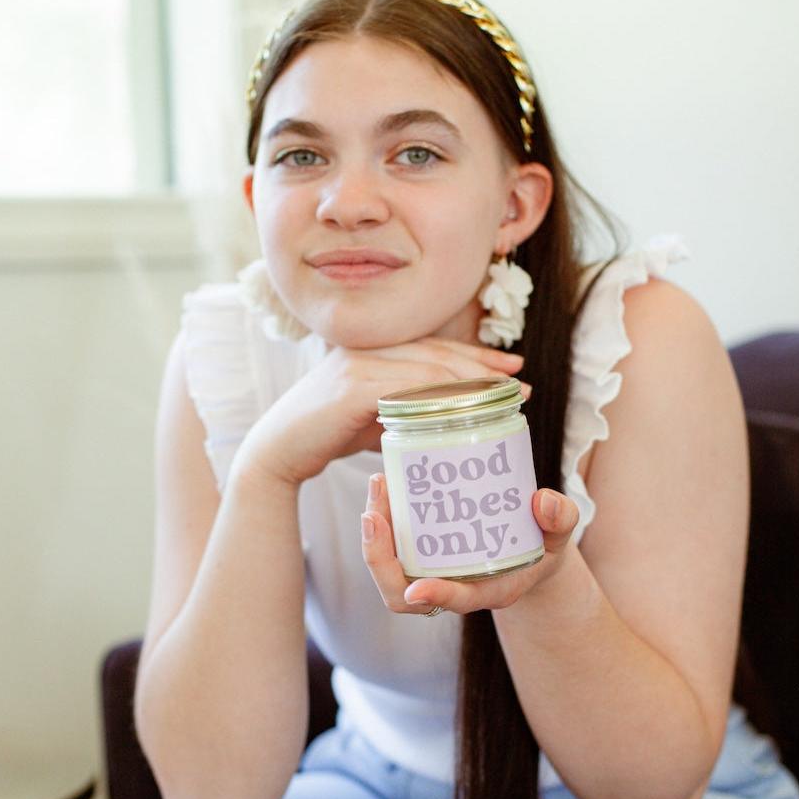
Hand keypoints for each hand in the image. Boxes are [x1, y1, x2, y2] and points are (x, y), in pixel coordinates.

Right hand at [234, 338, 526, 487]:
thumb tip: (448, 420)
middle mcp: (368, 348)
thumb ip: (407, 409)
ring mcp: (359, 364)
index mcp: (376, 349)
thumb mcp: (375, 416)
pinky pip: (405, 389)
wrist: (278, 451)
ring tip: (503, 397)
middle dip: (483, 366)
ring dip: (470, 382)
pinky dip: (438, 398)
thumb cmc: (329, 434)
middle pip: (437, 352)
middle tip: (520, 381)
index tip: (513, 367)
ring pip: (427, 368)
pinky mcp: (350, 388)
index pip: (434, 346)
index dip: (476, 355)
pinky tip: (463, 412)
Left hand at [360, 473, 579, 614]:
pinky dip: (383, 520)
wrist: (532, 547)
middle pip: (403, 593)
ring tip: (378, 485)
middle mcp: (455, 587)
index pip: (457, 601)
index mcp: (490, 590)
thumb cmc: (544, 544)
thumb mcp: (560, 533)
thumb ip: (560, 519)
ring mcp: (435, 572)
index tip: (417, 590)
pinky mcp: (423, 554)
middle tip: (375, 513)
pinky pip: (392, 548)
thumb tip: (544, 502)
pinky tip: (386, 484)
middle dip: (380, 558)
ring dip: (375, 536)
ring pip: (391, 570)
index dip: (436, 597)